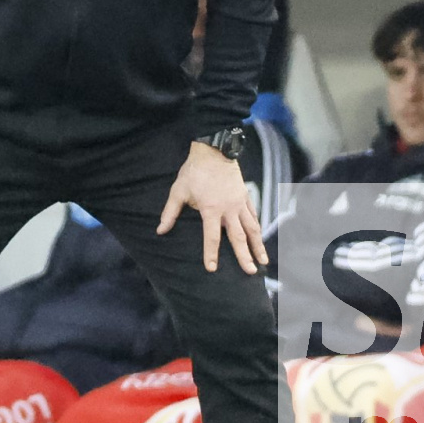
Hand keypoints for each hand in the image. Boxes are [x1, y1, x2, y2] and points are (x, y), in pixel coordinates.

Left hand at [158, 141, 266, 274]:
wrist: (214, 150)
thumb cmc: (194, 171)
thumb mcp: (178, 191)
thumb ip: (170, 212)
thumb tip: (160, 230)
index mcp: (211, 209)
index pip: (212, 237)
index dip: (211, 254)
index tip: (212, 269)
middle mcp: (229, 209)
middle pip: (238, 237)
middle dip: (245, 256)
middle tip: (251, 272)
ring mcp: (239, 203)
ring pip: (251, 228)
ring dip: (258, 245)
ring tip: (263, 261)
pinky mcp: (245, 196)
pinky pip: (253, 215)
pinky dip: (257, 227)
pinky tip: (259, 237)